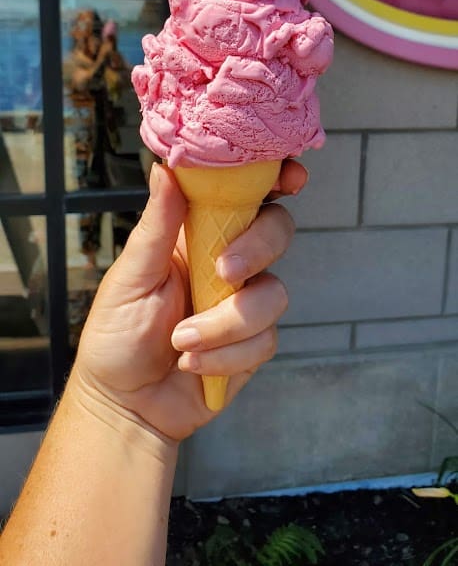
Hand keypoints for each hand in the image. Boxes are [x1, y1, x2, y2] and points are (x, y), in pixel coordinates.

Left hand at [73, 160, 307, 441]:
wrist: (126, 402)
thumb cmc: (117, 332)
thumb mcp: (131, 274)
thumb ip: (157, 225)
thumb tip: (164, 169)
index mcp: (198, 232)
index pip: (246, 193)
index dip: (275, 177)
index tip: (289, 177)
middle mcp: (229, 260)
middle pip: (277, 231)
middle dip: (256, 249)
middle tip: (222, 273)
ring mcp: (245, 302)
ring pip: (273, 294)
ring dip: (226, 324)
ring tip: (181, 341)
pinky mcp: (254, 343)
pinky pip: (264, 340)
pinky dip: (224, 355)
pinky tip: (191, 362)